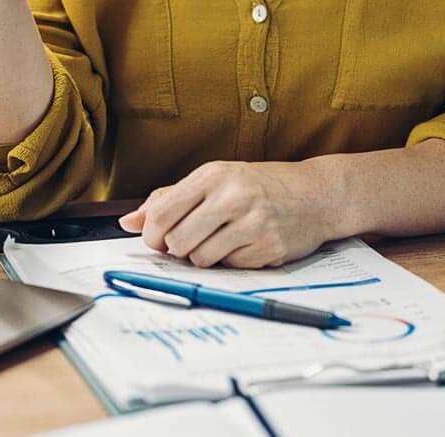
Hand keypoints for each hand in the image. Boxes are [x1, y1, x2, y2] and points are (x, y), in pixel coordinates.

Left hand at [119, 160, 342, 267]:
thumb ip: (170, 198)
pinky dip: (231, 263)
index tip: (158, 240)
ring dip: (204, 257)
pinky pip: (229, 269)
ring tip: (220, 241)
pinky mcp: (268, 248)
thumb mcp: (216, 180)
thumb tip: (128, 222)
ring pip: (200, 259)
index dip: (152, 234)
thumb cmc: (259, 185)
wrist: (316, 194)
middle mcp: (232, 196)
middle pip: (177, 242)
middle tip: (190, 242)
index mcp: (213, 175)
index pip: (162, 213)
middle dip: (177, 249)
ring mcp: (252, 223)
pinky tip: (244, 245)